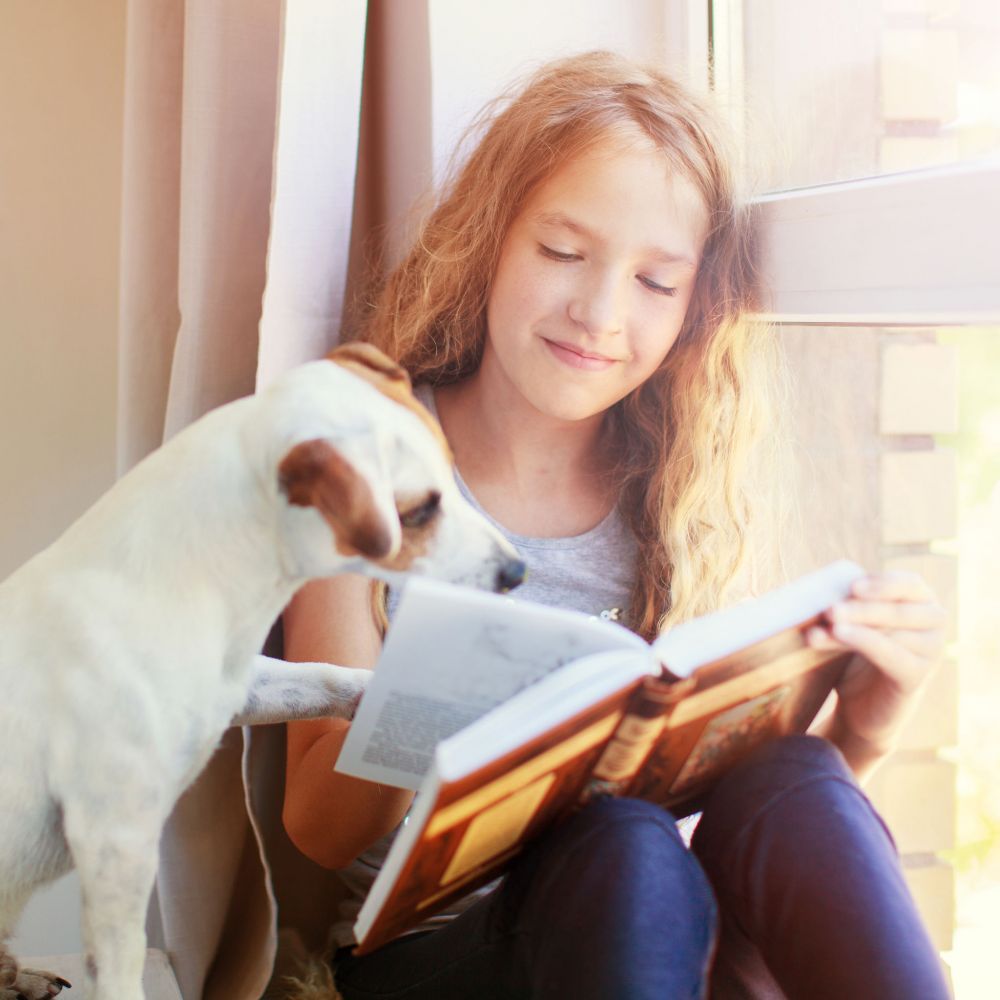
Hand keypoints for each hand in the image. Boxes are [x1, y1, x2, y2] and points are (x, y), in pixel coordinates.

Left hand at [807, 570, 946, 761]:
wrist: (861, 710)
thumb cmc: (848, 658)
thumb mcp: (839, 625)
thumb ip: (820, 604)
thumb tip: (746, 603)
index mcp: (918, 601)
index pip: (909, 584)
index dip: (884, 582)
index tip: (851, 585)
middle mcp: (932, 622)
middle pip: (899, 607)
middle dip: (862, 606)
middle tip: (830, 608)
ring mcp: (929, 650)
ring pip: (891, 629)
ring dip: (857, 623)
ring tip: (826, 622)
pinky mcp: (916, 675)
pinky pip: (891, 654)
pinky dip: (864, 642)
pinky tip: (838, 635)